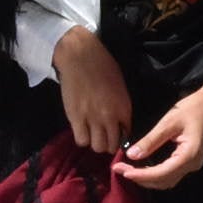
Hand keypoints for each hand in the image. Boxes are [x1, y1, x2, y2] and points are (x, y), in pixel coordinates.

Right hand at [53, 26, 132, 152]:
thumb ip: (121, 105)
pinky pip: (81, 140)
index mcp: (124, 107)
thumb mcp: (120, 86)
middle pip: (111, 145)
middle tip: (102, 137)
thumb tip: (119, 121)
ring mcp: (92, 118)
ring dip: (95, 143)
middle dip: (108, 144)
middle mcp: (110, 116)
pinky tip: (81, 130)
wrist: (80, 56)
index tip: (115, 133)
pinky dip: (82, 138)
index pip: (126, 134)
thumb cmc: (102, 65)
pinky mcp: (75, 118)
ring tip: (91, 134)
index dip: (120, 136)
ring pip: (97, 146)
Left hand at [118, 81, 202, 189]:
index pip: (161, 173)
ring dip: (147, 179)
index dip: (140, 175)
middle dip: (140, 178)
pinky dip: (155, 174)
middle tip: (119, 168)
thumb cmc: (192, 108)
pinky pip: (170, 174)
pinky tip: (142, 167)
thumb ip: (151, 140)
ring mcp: (192, 164)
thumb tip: (132, 155)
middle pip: (163, 181)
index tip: (121, 170)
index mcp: (189, 155)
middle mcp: (192, 165)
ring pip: (166, 181)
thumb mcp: (169, 121)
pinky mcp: (189, 161)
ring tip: (127, 169)